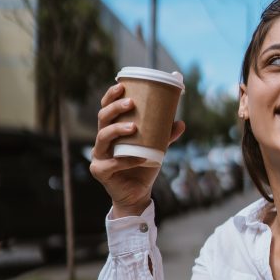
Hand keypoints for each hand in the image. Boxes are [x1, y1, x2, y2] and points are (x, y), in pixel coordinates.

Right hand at [89, 82, 184, 216]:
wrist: (138, 193)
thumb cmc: (143, 167)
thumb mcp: (156, 148)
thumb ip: (165, 136)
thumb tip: (181, 123)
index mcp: (111, 131)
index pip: (106, 109)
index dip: (110, 96)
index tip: (122, 86)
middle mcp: (101, 141)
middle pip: (102, 119)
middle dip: (115, 108)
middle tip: (131, 103)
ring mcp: (98, 156)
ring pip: (103, 138)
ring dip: (117, 130)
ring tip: (134, 127)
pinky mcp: (100, 171)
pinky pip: (113, 163)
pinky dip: (127, 160)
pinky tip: (140, 158)